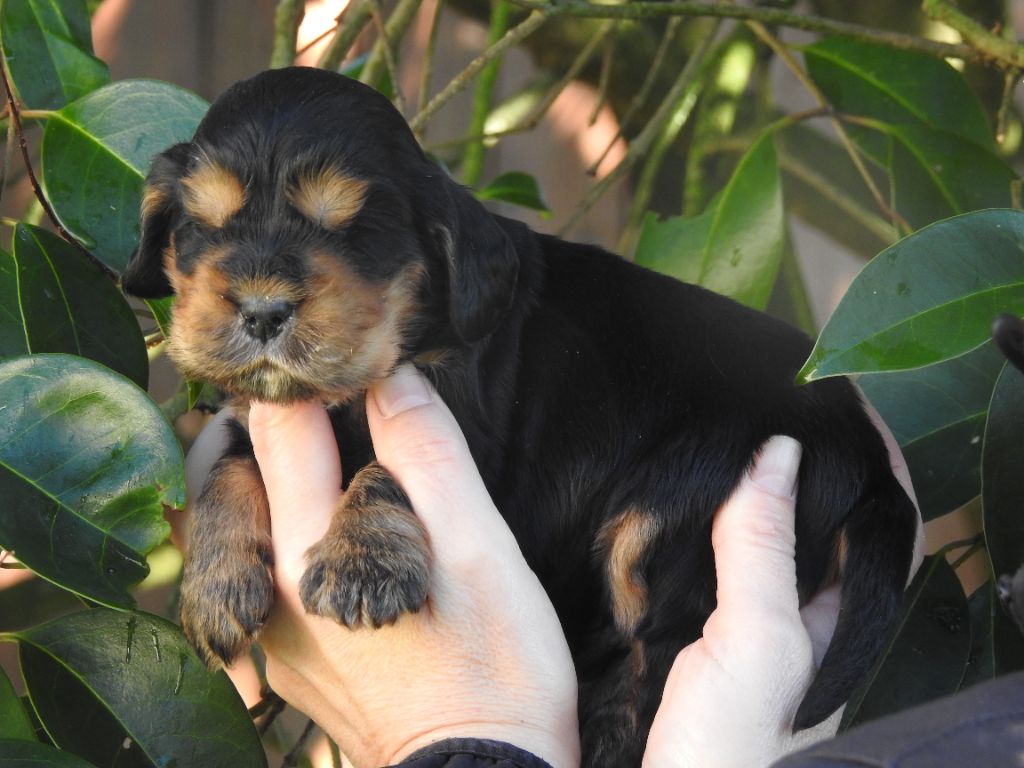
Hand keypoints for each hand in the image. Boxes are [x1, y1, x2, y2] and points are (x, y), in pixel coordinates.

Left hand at [248, 366, 578, 767]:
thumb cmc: (495, 668)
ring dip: (264, 474)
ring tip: (313, 448)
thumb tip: (393, 378)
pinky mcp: (284, 659)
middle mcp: (267, 592)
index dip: (312, 380)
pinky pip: (250, 573)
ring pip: (236, 525)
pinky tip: (317, 524)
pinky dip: (273, 529)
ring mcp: (268, 631)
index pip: (281, 428)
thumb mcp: (479, 549)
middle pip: (234, 473)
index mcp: (310, 551)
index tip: (346, 359)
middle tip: (318, 391)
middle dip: (271, 420)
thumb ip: (428, 456)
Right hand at [642, 409, 922, 767]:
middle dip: (807, 466)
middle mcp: (795, 619)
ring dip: (752, 491)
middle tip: (778, 403)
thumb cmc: (728, 748)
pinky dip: (707, 521)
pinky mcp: (694, 629)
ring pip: (763, 540)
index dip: (875, 465)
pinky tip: (681, 498)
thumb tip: (775, 453)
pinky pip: (713, 558)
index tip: (847, 403)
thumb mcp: (759, 639)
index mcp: (835, 623)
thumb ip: (766, 551)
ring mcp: (744, 624)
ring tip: (730, 433)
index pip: (879, 526)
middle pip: (820, 526)